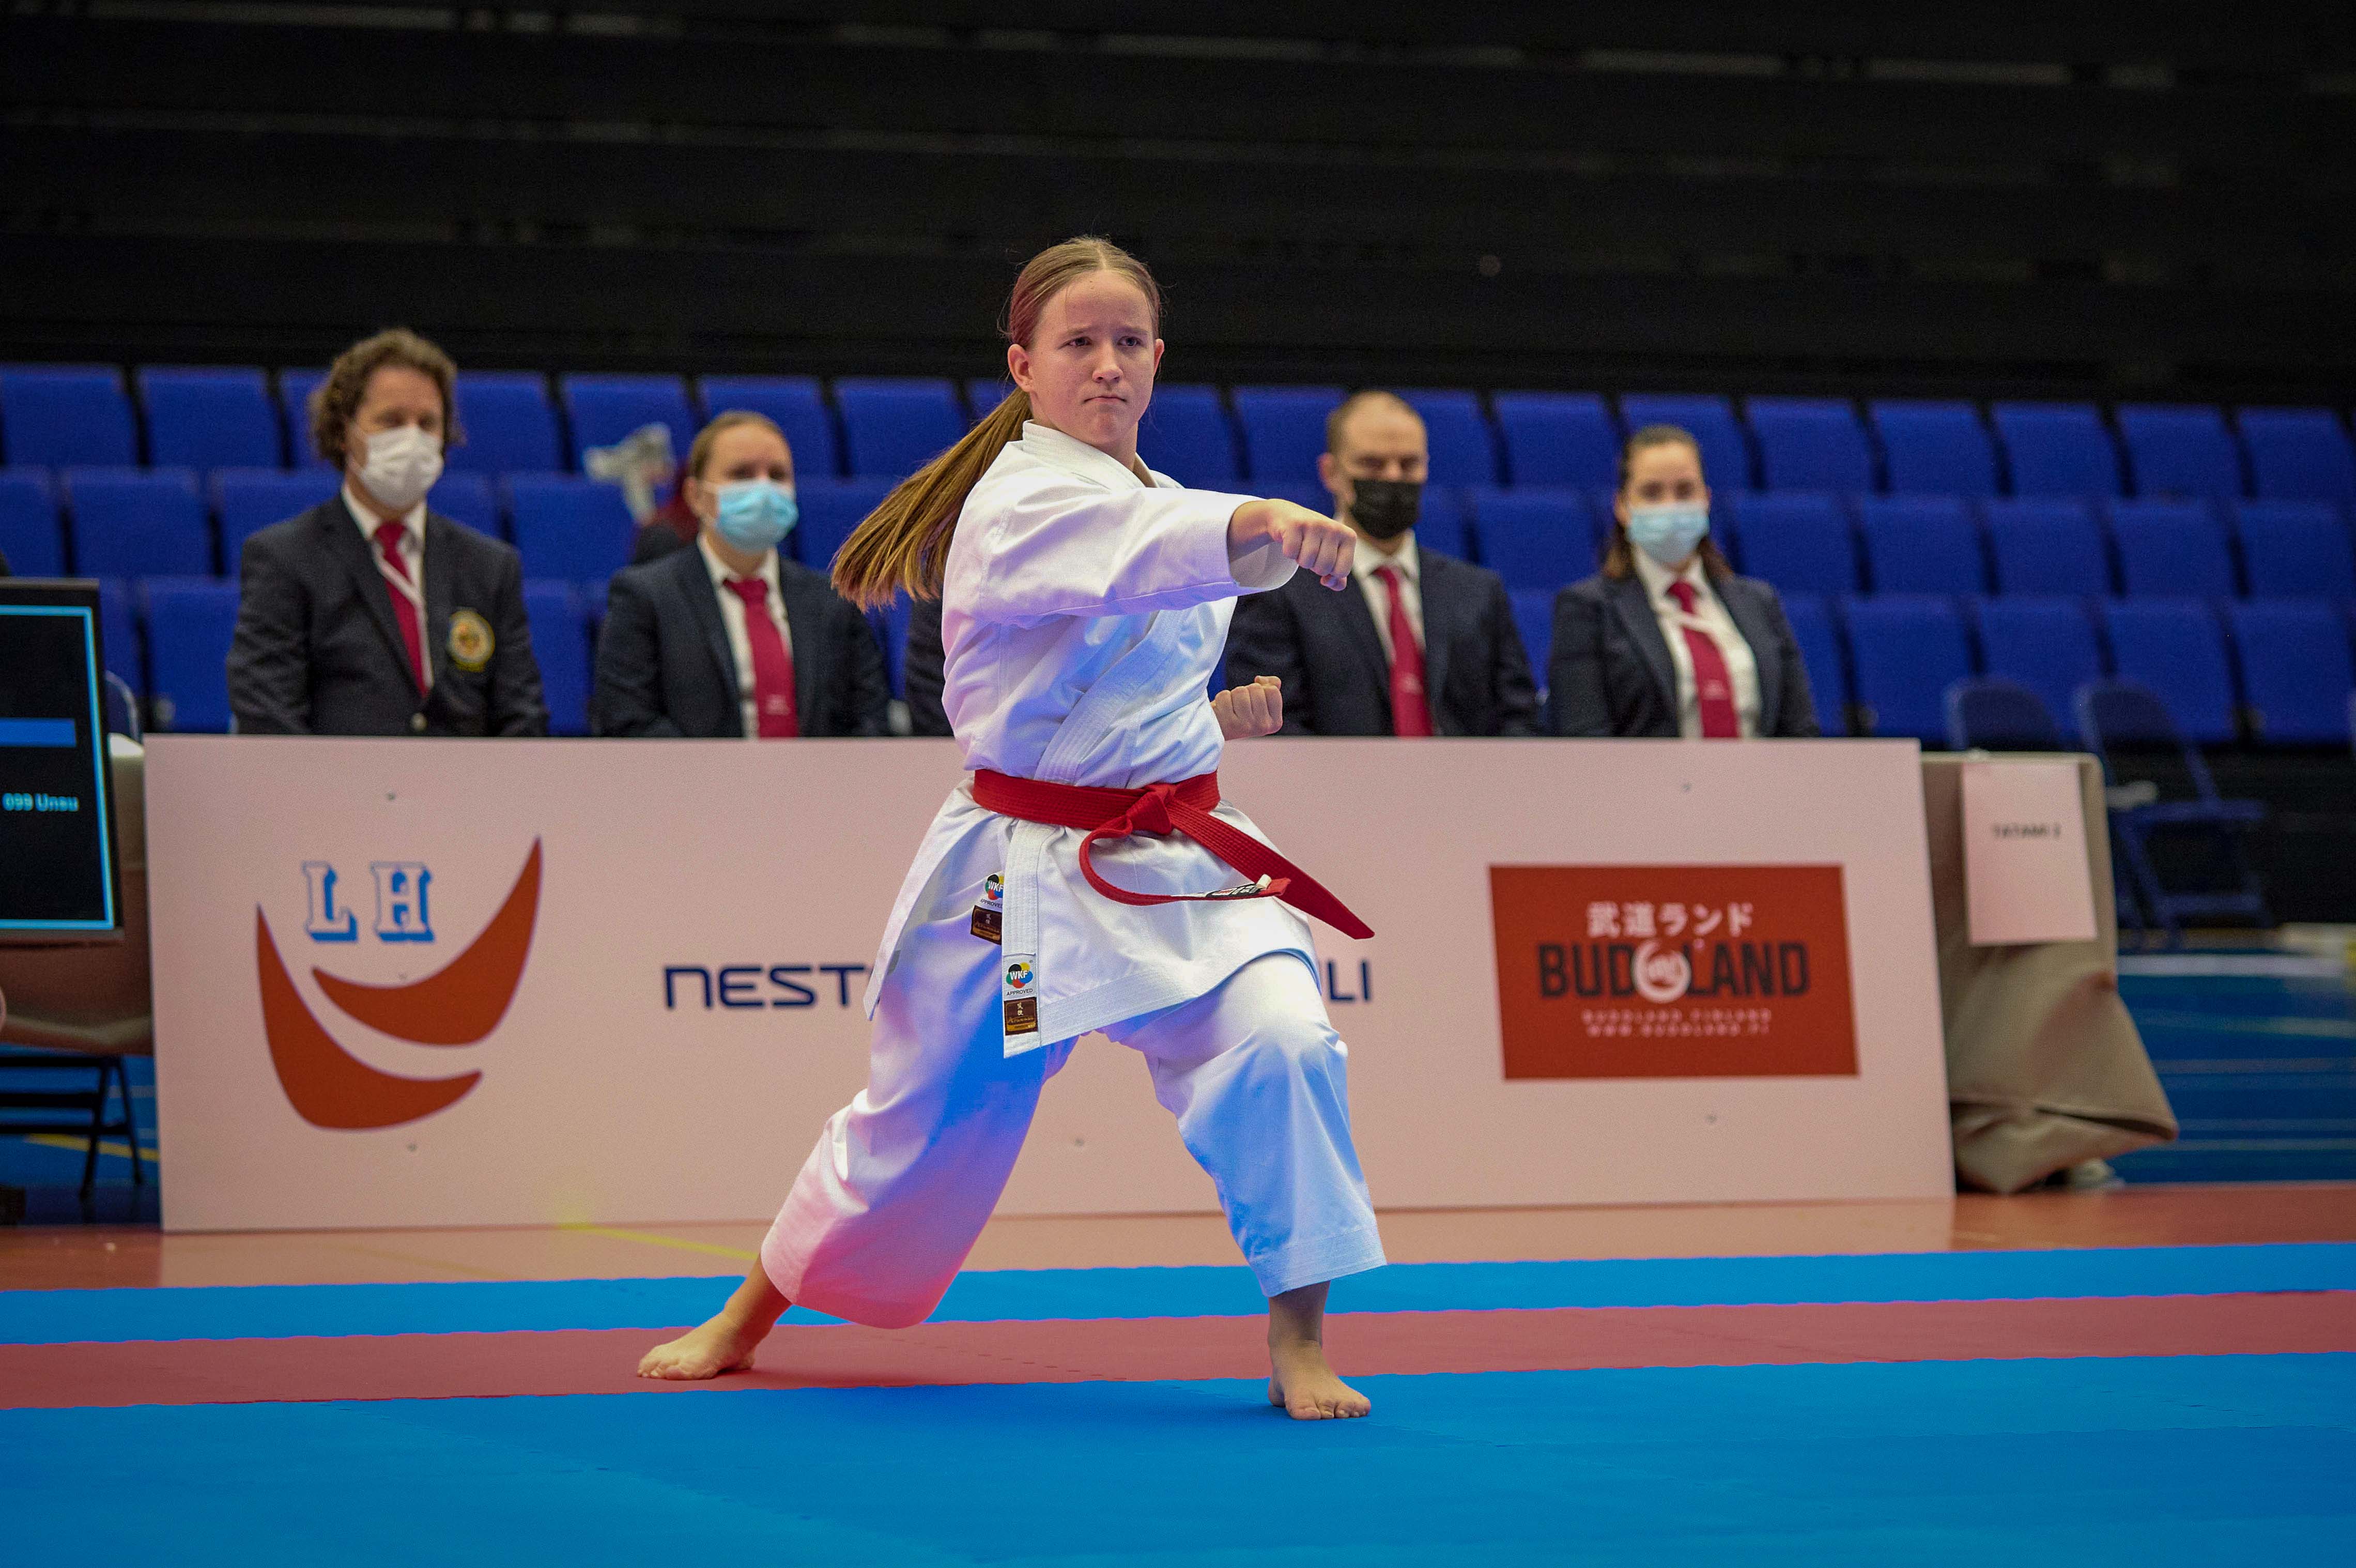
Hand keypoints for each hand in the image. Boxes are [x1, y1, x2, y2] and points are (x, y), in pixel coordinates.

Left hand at [1212, 675, 1283, 738]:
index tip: (1253, 702)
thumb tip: (1260, 679)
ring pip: (1240, 691)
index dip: (1260, 689)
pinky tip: (1221, 711)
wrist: (1217, 730)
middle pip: (1256, 688)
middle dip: (1245, 692)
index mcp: (1275, 723)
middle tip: (1238, 707)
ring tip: (1230, 709)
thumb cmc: (1238, 713)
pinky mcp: (1229, 724)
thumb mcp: (1258, 702)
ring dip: (1232, 695)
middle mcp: (1263, 726)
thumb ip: (1270, 687)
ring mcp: (1246, 726)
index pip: (1273, 690)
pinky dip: (1220, 699)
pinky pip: (1225, 696)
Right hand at [1228, 499, 1354, 589]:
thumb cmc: (1313, 539)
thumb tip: (1329, 582)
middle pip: (1323, 568)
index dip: (1330, 572)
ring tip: (1302, 545)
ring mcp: (1315, 524)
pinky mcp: (1295, 524)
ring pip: (1306, 562)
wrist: (1288, 515)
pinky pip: (1291, 553)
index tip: (1325, 559)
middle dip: (1314, 565)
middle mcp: (1334, 528)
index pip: (1341, 571)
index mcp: (1348, 537)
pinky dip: (1288, 552)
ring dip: (1300, 559)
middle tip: (1311, 550)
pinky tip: (1291, 540)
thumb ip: (1337, 575)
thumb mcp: (1330, 554)